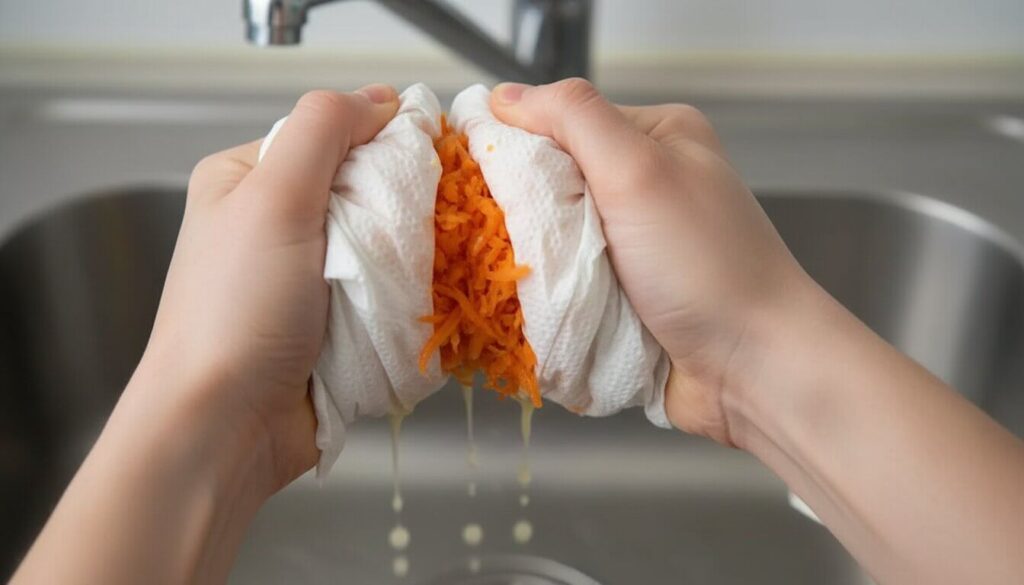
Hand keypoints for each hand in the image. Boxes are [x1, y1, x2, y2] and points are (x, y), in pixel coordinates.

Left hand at [137, 85, 399, 490]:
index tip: (424, 158)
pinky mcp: (335, 323)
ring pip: (384, 246)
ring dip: (410, 259)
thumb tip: (382, 99)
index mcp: (247, 180)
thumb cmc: (234, 314)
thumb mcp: (271, 199)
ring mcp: (307, 278)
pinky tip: (423, 304)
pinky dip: (408, 299)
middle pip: (365, 190)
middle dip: (400, 207)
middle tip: (425, 225)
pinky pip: (388, 294)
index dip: (380, 140)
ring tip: (426, 271)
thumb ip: (322, 131)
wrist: (226, 427)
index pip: (330, 134)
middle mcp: (276, 224)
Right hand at [490, 79, 811, 445]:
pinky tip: (532, 306)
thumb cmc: (706, 266)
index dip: (514, 145)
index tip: (473, 178)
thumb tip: (505, 95)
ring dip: (534, 260)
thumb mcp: (638, 170)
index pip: (561, 121)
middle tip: (493, 237)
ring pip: (557, 239)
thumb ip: (573, 118)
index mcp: (658, 137)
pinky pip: (570, 284)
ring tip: (507, 278)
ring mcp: (638, 244)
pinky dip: (551, 295)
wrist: (753, 369)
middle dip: (521, 211)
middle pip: (554, 182)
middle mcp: (648, 185)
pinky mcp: (627, 294)